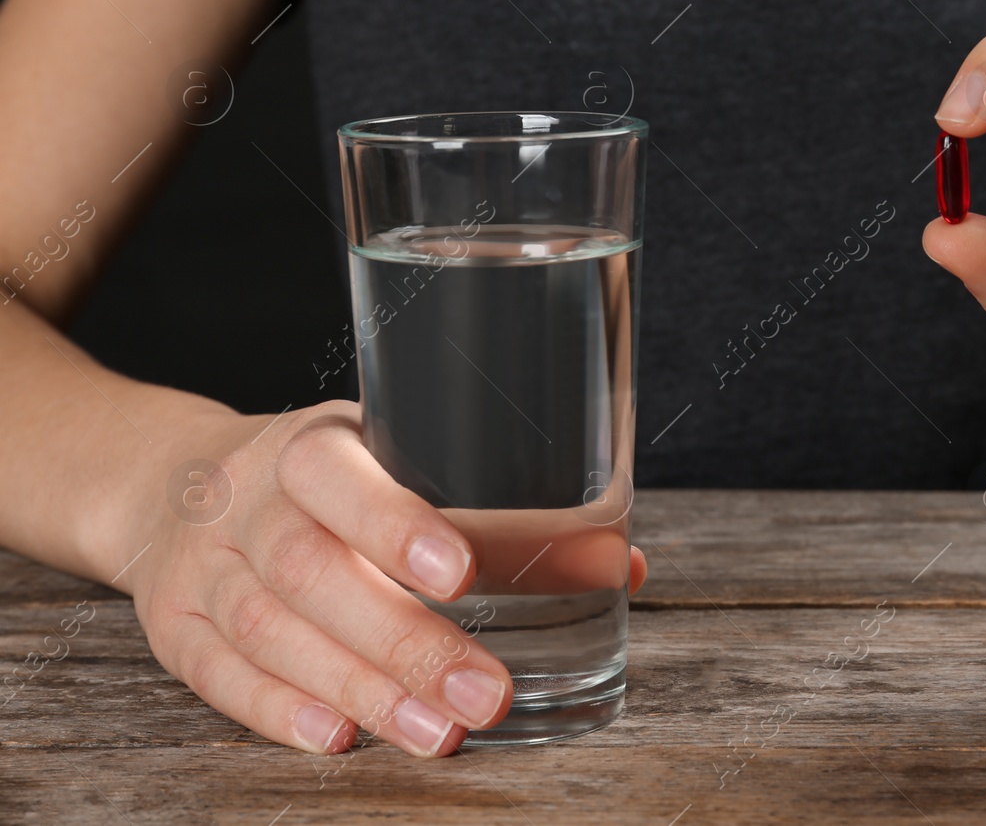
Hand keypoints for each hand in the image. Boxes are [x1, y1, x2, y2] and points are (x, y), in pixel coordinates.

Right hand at [119, 400, 646, 755]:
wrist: (181, 482)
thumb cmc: (331, 478)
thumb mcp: (398, 460)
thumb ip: (502, 511)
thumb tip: (618, 564)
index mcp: (313, 444)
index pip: (341, 478)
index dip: (397, 525)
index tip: (463, 571)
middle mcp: (247, 499)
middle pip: (313, 573)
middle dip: (405, 641)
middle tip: (487, 694)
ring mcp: (203, 563)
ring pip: (272, 631)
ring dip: (361, 689)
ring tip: (438, 732)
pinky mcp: (173, 622)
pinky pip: (219, 673)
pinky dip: (278, 710)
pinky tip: (340, 736)